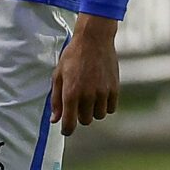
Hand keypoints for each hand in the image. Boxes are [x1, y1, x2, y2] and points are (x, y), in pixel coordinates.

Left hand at [50, 14, 119, 136]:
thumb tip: (55, 120)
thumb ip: (56, 99)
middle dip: (80, 115)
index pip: (70, 124)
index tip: (66, 129)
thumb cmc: (72, 56)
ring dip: (93, 110)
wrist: (93, 39)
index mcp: (71, 93)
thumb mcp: (58, 75)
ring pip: (99, 116)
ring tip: (90, 96)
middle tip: (78, 102)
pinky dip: (105, 105)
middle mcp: (87, 95)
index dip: (67, 130)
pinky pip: (111, 108)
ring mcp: (102, 92)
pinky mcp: (114, 89)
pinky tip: (100, 95)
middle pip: (85, 121)